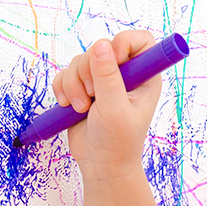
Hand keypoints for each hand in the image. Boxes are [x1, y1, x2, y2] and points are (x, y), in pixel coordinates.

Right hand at [51, 29, 161, 181]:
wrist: (101, 164)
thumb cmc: (118, 141)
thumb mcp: (114, 108)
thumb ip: (108, 76)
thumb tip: (102, 45)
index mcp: (144, 76)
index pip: (140, 41)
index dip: (124, 42)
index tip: (114, 58)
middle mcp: (124, 74)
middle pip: (101, 47)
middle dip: (89, 71)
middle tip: (92, 96)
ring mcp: (102, 80)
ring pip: (79, 61)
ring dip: (74, 85)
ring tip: (82, 109)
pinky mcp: (81, 88)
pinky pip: (65, 74)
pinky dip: (62, 89)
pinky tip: (69, 107)